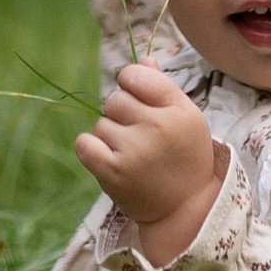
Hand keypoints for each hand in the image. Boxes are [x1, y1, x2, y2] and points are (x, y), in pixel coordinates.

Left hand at [75, 64, 226, 265]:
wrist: (187, 210)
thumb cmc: (185, 158)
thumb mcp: (186, 118)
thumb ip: (162, 87)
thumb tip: (143, 59)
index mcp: (179, 109)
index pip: (136, 74)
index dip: (133, 85)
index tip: (140, 101)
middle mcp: (157, 126)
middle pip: (115, 99)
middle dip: (123, 114)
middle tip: (140, 136)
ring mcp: (134, 150)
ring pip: (101, 123)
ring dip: (110, 136)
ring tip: (132, 155)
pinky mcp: (114, 172)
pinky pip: (84, 144)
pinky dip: (91, 149)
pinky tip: (108, 158)